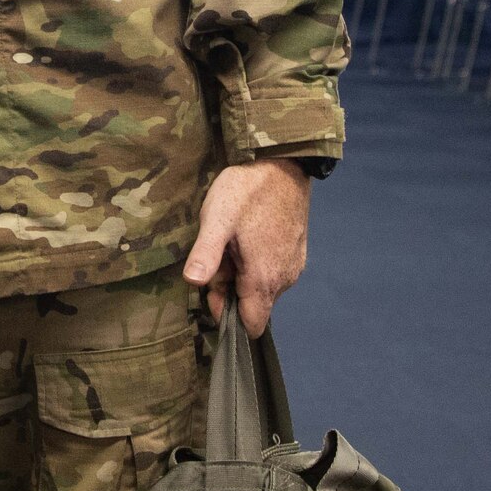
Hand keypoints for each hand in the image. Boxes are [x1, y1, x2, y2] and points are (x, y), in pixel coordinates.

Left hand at [182, 159, 310, 336]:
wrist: (282, 164)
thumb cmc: (247, 191)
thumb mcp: (217, 219)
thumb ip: (206, 254)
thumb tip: (193, 283)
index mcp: (264, 278)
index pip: (251, 325)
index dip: (227, 313)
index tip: (212, 286)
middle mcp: (284, 279)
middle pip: (254, 306)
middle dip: (232, 289)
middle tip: (221, 254)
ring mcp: (294, 266)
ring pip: (263, 289)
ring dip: (244, 275)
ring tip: (234, 241)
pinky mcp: (297, 254)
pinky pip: (274, 273)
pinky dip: (258, 264)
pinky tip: (248, 237)